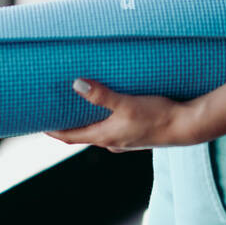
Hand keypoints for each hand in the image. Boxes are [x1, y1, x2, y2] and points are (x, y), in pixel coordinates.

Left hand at [44, 78, 193, 150]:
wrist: (187, 126)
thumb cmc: (157, 115)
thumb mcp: (127, 103)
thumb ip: (102, 95)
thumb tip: (76, 84)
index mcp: (105, 136)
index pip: (70, 137)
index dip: (53, 130)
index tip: (38, 123)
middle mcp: (113, 141)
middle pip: (83, 133)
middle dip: (68, 123)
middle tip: (55, 109)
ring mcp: (125, 138)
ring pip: (99, 129)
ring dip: (87, 119)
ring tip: (78, 103)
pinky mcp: (137, 132)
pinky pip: (113, 125)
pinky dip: (104, 117)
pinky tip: (110, 106)